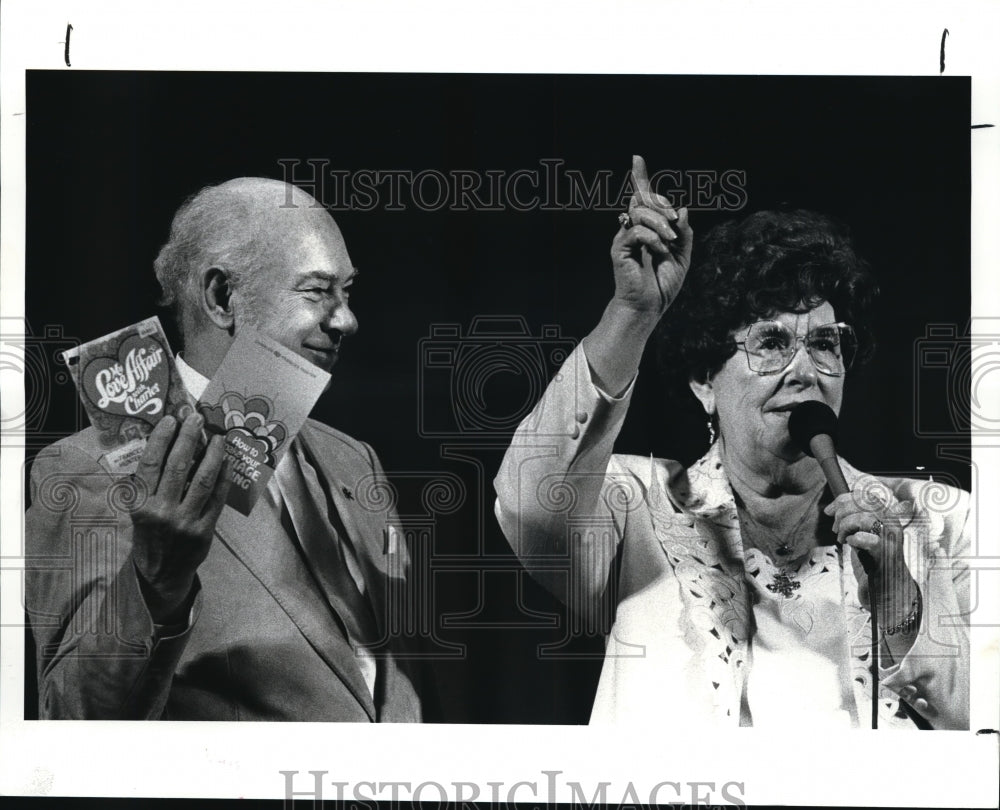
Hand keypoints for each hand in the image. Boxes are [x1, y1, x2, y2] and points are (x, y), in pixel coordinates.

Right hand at [130, 413, 230, 622]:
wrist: (160, 576)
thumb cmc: (149, 537)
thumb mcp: (138, 513)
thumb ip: (148, 486)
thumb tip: (167, 447)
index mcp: (140, 505)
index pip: (150, 464)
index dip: (161, 439)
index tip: (170, 419)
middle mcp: (161, 512)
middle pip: (177, 466)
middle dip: (189, 438)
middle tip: (197, 417)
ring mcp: (184, 522)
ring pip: (202, 480)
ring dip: (213, 454)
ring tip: (218, 436)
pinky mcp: (204, 531)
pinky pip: (218, 498)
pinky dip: (224, 478)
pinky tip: (227, 462)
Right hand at [610, 155, 693, 316]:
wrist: (648, 308)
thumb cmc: (661, 285)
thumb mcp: (682, 256)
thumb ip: (683, 233)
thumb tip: (683, 210)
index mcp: (647, 229)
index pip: (641, 198)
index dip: (640, 178)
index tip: (636, 158)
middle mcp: (633, 230)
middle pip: (643, 200)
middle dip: (661, 204)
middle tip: (676, 220)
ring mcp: (625, 239)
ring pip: (640, 213)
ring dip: (660, 223)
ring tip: (670, 242)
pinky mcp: (619, 249)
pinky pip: (637, 231)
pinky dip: (653, 239)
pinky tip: (659, 252)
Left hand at [824, 479, 915, 610]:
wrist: (887, 591)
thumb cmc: (873, 563)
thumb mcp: (862, 536)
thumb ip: (854, 521)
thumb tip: (833, 508)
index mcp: (888, 518)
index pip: (867, 497)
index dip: (844, 499)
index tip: (829, 510)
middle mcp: (893, 526)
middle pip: (865, 504)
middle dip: (843, 512)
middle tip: (835, 528)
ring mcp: (892, 540)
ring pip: (865, 518)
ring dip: (846, 526)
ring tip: (841, 538)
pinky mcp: (887, 556)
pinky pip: (869, 539)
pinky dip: (854, 539)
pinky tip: (850, 545)